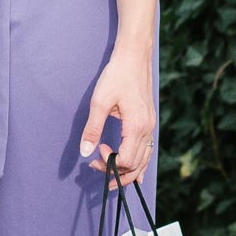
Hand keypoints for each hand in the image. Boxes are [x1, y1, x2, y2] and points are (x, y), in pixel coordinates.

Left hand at [80, 49, 156, 191]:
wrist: (134, 55)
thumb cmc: (117, 75)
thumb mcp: (100, 101)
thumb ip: (93, 128)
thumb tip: (85, 152)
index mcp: (137, 126)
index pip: (125, 160)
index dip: (108, 163)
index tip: (94, 155)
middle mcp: (148, 128)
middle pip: (136, 164)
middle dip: (117, 172)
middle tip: (96, 169)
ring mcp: (150, 125)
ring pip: (144, 159)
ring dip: (129, 172)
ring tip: (114, 179)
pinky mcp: (149, 121)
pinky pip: (148, 150)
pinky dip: (142, 163)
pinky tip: (138, 173)